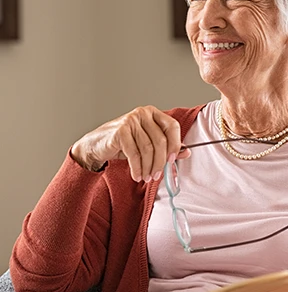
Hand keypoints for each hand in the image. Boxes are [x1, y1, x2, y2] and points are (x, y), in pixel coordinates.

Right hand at [70, 106, 189, 181]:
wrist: (96, 145)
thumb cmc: (125, 144)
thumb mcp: (148, 144)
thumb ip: (168, 147)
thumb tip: (187, 152)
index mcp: (153, 113)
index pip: (172, 126)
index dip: (176, 144)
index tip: (173, 160)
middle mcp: (143, 113)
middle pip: (161, 140)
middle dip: (161, 162)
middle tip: (157, 175)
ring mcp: (130, 120)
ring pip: (148, 149)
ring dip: (149, 167)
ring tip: (147, 177)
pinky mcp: (120, 131)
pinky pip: (135, 154)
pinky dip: (137, 168)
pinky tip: (137, 175)